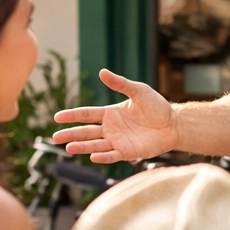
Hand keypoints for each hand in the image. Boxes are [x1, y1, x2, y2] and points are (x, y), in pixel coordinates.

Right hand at [52, 69, 177, 163]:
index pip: (86, 114)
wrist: (174, 124)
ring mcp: (118, 141)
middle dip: (70, 134)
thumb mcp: (138, 91)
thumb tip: (102, 72)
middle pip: (86, 132)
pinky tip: (92, 156)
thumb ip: (120, 84)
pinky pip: (112, 156)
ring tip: (68, 148)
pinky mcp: (128, 153)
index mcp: (110, 113)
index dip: (72, 116)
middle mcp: (110, 128)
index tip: (57, 117)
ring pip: (95, 145)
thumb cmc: (157, 106)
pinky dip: (102, 157)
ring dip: (82, 146)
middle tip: (55, 137)